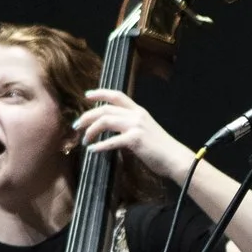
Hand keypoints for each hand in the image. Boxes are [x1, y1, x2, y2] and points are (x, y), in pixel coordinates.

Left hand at [73, 88, 192, 179]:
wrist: (175, 158)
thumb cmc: (160, 148)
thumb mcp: (145, 130)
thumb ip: (130, 126)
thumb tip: (113, 131)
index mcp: (138, 111)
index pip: (116, 96)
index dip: (100, 93)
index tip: (87, 95)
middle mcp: (136, 115)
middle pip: (105, 109)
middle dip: (87, 116)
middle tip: (76, 126)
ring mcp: (136, 126)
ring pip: (105, 121)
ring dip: (91, 131)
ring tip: (84, 140)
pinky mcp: (135, 140)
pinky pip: (112, 141)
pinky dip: (100, 146)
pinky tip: (93, 150)